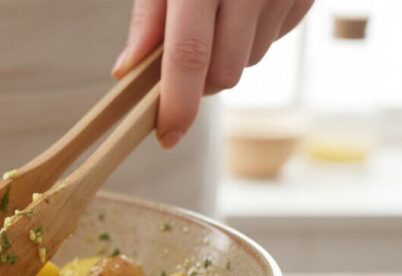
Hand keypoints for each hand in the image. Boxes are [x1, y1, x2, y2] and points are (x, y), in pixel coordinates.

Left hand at [113, 0, 312, 148]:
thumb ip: (148, 16)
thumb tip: (127, 73)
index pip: (188, 54)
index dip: (176, 104)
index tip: (166, 136)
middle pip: (224, 72)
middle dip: (198, 83)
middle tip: (180, 63)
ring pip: (250, 61)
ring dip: (227, 56)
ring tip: (216, 15)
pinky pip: (275, 39)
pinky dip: (254, 34)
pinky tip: (246, 3)